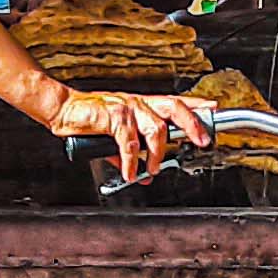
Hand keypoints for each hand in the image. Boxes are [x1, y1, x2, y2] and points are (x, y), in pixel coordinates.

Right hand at [39, 80, 213, 182]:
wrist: (63, 109)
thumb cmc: (88, 119)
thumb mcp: (114, 138)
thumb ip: (131, 155)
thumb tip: (141, 176)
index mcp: (142, 105)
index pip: (175, 102)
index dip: (196, 105)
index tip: (214, 108)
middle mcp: (138, 103)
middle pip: (174, 108)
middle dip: (192, 124)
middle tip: (203, 141)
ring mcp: (127, 107)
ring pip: (156, 128)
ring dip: (158, 153)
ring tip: (154, 169)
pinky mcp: (113, 115)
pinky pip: (129, 142)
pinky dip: (132, 160)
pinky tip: (131, 172)